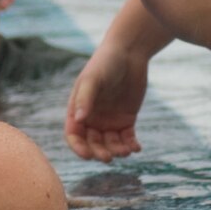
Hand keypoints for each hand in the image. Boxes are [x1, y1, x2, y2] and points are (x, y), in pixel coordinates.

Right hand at [65, 41, 148, 161]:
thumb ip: (85, 98)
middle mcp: (92, 119)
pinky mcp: (126, 120)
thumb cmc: (105, 63)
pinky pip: (127, 139)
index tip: (87, 156)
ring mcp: (109, 121)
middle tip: (109, 157)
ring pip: (111, 145)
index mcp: (78, 110)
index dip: (78, 148)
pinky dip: (131, 145)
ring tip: (126, 150)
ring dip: (117, 151)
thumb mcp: (93, 79)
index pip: (74, 135)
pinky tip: (136, 147)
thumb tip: (78, 120)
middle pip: (92, 144)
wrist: (129, 53)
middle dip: (99, 153)